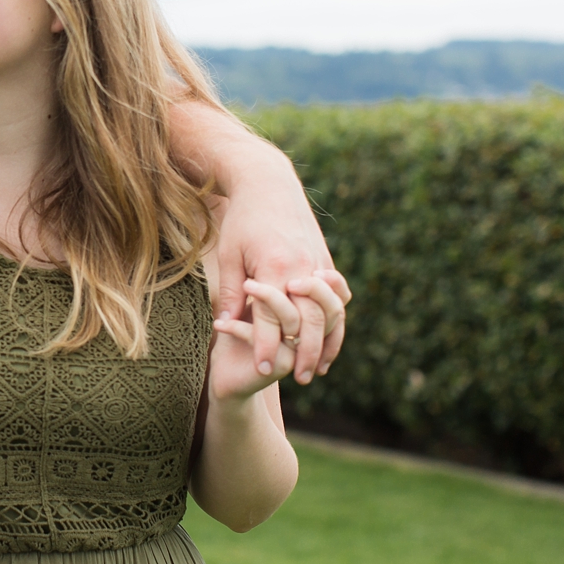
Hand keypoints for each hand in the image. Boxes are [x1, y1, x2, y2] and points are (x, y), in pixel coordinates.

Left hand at [212, 158, 351, 384]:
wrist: (268, 184)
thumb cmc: (241, 220)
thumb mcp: (229, 255)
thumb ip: (232, 293)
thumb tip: (226, 326)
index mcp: (275, 267)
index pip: (274, 319)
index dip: (269, 347)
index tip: (263, 372)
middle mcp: (302, 268)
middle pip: (309, 321)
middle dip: (304, 353)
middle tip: (297, 380)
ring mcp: (318, 264)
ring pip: (330, 314)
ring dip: (325, 344)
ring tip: (316, 370)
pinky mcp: (325, 261)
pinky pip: (338, 300)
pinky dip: (337, 324)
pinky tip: (330, 344)